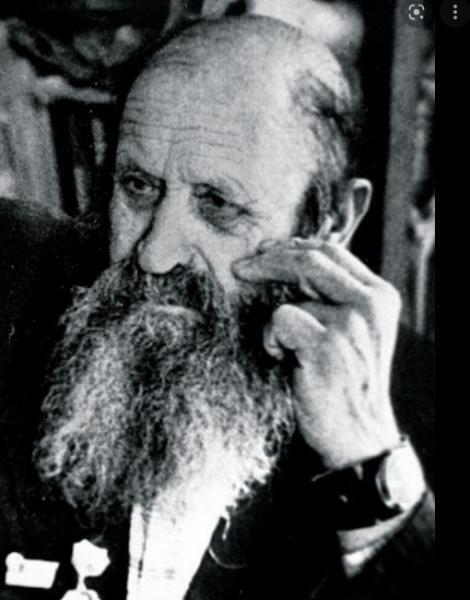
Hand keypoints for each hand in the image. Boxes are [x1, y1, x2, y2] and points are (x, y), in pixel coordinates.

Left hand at [232, 238, 401, 468]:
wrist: (357, 436)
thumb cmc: (345, 381)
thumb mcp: (351, 331)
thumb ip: (332, 295)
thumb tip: (287, 256)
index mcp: (380, 295)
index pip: (333, 251)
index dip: (294, 246)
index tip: (264, 249)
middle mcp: (371, 304)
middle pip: (310, 259)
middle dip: (267, 260)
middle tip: (239, 268)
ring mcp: (351, 324)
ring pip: (292, 292)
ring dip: (274, 319)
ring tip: (285, 350)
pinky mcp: (327, 346)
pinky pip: (280, 318)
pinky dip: (271, 338)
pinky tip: (284, 360)